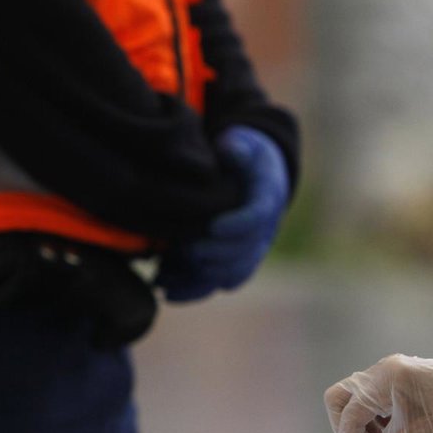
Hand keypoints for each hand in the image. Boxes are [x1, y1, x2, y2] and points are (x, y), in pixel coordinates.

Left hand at [157, 126, 288, 301]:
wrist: (252, 178)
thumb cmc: (243, 155)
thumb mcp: (242, 142)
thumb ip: (237, 146)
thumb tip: (229, 147)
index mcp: (267, 197)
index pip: (258, 216)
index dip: (238, 225)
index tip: (214, 227)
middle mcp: (264, 230)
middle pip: (244, 252)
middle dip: (214, 255)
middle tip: (186, 251)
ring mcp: (249, 251)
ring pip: (230, 274)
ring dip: (199, 279)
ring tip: (164, 276)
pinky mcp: (232, 264)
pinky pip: (215, 284)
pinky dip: (193, 290)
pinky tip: (167, 290)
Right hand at [325, 354, 432, 432]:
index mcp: (384, 380)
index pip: (349, 415)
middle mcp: (383, 370)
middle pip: (342, 398)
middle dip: (345, 428)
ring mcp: (392, 371)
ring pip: (357, 398)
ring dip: (360, 425)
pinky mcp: (402, 377)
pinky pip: (374, 397)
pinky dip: (374, 418)